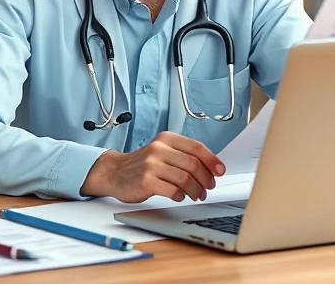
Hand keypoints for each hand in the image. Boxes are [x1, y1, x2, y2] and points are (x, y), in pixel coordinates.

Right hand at [80, 131, 225, 202]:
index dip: (212, 160)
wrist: (114, 173)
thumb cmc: (142, 165)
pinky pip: (172, 190)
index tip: (220, 171)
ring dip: (196, 190)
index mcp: (166, 139)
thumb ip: (183, 155)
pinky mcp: (146, 181)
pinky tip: (179, 196)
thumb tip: (212, 167)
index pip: (196, 147)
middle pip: (193, 164)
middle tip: (208, 188)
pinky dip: (180, 196)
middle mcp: (158, 148)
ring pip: (185, 179)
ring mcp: (151, 164)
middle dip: (206, 179)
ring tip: (196, 195)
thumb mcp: (162, 152)